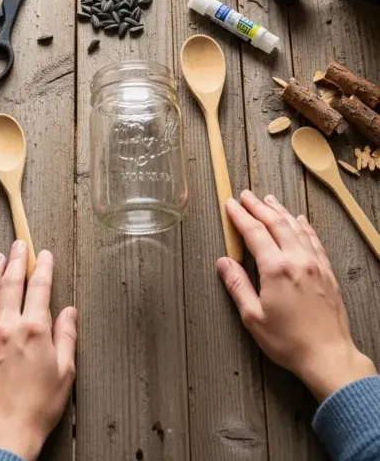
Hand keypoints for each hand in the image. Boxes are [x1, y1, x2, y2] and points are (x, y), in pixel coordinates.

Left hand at [0, 241, 76, 460]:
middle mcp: (8, 326)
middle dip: (16, 261)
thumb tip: (69, 312)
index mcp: (34, 329)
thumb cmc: (38, 407)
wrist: (4, 433)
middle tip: (18, 245)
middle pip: (11, 284)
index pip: (40, 288)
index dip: (43, 267)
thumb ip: (66, 336)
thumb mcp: (65, 372)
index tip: (44, 255)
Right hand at [216, 190, 375, 400]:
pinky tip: (300, 220)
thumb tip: (223, 262)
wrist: (328, 356)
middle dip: (258, 207)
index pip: (254, 232)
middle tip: (246, 195)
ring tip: (269, 200)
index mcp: (276, 269)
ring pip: (295, 227)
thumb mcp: (253, 318)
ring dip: (280, 211)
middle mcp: (297, 259)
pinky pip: (314, 240)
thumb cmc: (289, 342)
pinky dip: (304, 226)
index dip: (240, 216)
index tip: (231, 204)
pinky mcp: (327, 272)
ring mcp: (315, 264)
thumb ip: (237, 285)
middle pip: (275, 223)